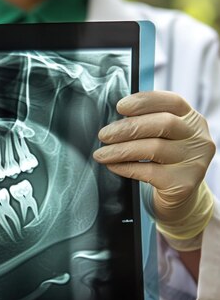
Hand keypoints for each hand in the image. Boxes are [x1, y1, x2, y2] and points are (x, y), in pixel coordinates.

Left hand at [93, 91, 214, 247]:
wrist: (178, 198)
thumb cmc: (162, 162)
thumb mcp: (158, 138)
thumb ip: (145, 123)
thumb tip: (114, 118)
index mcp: (191, 120)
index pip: (173, 101)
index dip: (145, 101)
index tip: (120, 107)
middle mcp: (198, 138)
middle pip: (164, 124)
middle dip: (128, 128)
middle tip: (103, 135)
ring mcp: (194, 161)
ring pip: (155, 148)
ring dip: (121, 150)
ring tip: (101, 154)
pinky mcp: (184, 183)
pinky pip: (149, 171)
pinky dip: (126, 167)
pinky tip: (112, 166)